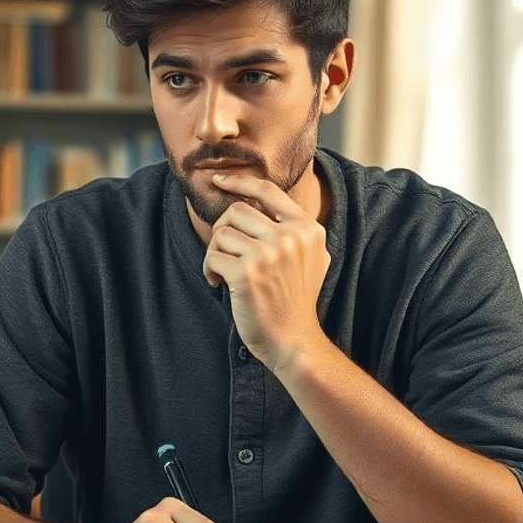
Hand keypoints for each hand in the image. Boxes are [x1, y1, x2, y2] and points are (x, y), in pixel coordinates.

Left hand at [202, 172, 330, 371]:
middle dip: (223, 232)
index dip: (239, 181)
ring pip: (221, 233)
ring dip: (215, 253)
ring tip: (223, 273)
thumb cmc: (296, 302)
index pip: (267, 190)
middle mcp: (291, 236)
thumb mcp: (312, 258)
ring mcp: (270, 254)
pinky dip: (209, 270)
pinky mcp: (248, 273)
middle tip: (224, 255)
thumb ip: (294, 230)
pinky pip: (212, 256)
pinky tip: (219, 284)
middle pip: (236, 211)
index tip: (218, 181)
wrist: (294, 342)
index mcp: (307, 229)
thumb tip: (260, 201)